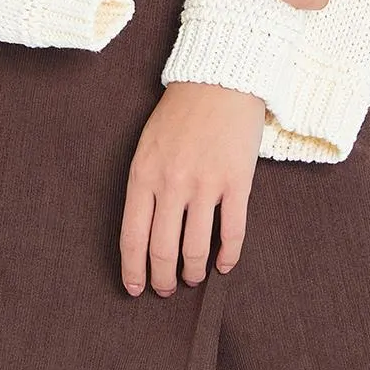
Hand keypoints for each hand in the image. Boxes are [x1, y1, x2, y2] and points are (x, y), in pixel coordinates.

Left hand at [119, 80, 265, 296]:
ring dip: (193, 273)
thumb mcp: (148, 145)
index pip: (132, 237)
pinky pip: (233, 234)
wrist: (219, 80)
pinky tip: (223, 265)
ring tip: (193, 278)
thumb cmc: (180, 113)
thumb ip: (145, 185)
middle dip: (163, 279)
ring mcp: (206, 184)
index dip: (133, 270)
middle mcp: (172, 183)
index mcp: (144, 174)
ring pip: (196, 249)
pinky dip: (228, 257)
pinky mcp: (237, 183)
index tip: (136, 289)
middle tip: (167, 290)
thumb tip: (145, 231)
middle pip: (163, 250)